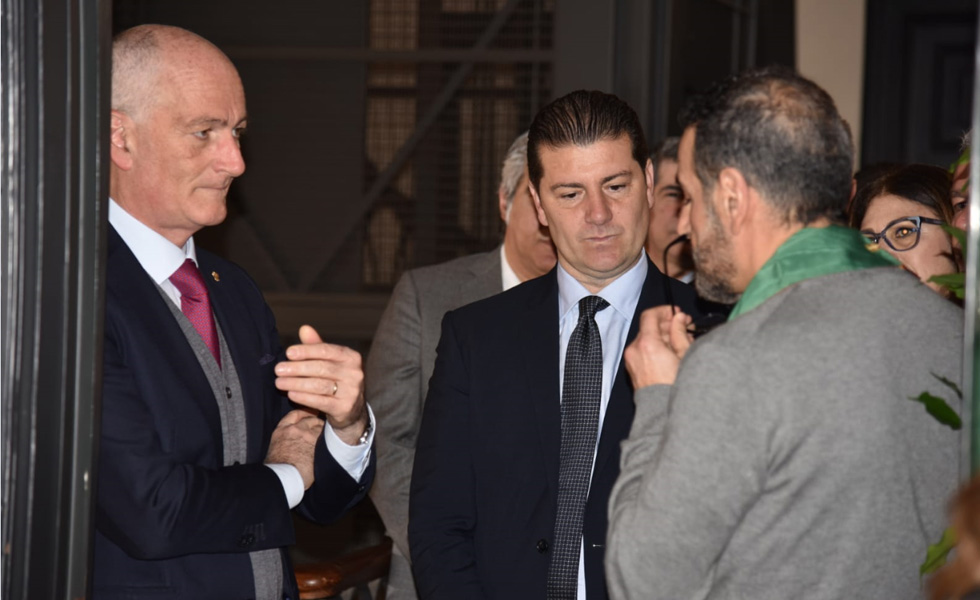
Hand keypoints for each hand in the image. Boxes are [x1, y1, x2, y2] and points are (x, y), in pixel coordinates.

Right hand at [265, 410, 324, 488]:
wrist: (284, 477)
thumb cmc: (278, 469)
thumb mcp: (276, 448)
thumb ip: (285, 440)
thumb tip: (292, 441)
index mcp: (281, 430)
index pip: (294, 415)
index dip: (304, 413)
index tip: (309, 414)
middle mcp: (294, 429)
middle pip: (309, 418)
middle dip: (316, 421)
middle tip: (320, 425)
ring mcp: (306, 434)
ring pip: (319, 425)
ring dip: (323, 429)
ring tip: (326, 435)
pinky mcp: (316, 442)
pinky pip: (325, 435)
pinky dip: (328, 437)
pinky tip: (330, 442)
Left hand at [274, 325, 368, 445]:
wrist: (352, 409)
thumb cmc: (336, 379)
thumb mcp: (329, 361)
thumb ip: (316, 346)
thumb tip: (304, 328)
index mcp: (351, 357)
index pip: (326, 350)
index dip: (306, 350)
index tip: (288, 353)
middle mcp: (354, 373)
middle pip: (321, 368)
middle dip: (297, 368)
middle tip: (278, 369)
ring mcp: (351, 392)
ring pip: (319, 386)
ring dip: (296, 383)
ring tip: (279, 382)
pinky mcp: (344, 408)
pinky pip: (320, 402)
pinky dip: (303, 397)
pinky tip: (291, 394)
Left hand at [623, 305, 693, 387]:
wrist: (662, 412)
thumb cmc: (675, 386)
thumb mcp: (685, 356)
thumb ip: (680, 333)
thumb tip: (679, 318)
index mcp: (647, 344)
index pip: (650, 315)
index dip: (665, 311)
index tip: (677, 314)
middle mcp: (635, 350)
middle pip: (649, 327)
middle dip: (667, 325)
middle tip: (685, 329)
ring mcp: (631, 360)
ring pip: (646, 339)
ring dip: (663, 337)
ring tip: (681, 344)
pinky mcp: (632, 369)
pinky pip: (643, 351)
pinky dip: (655, 347)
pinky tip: (671, 355)